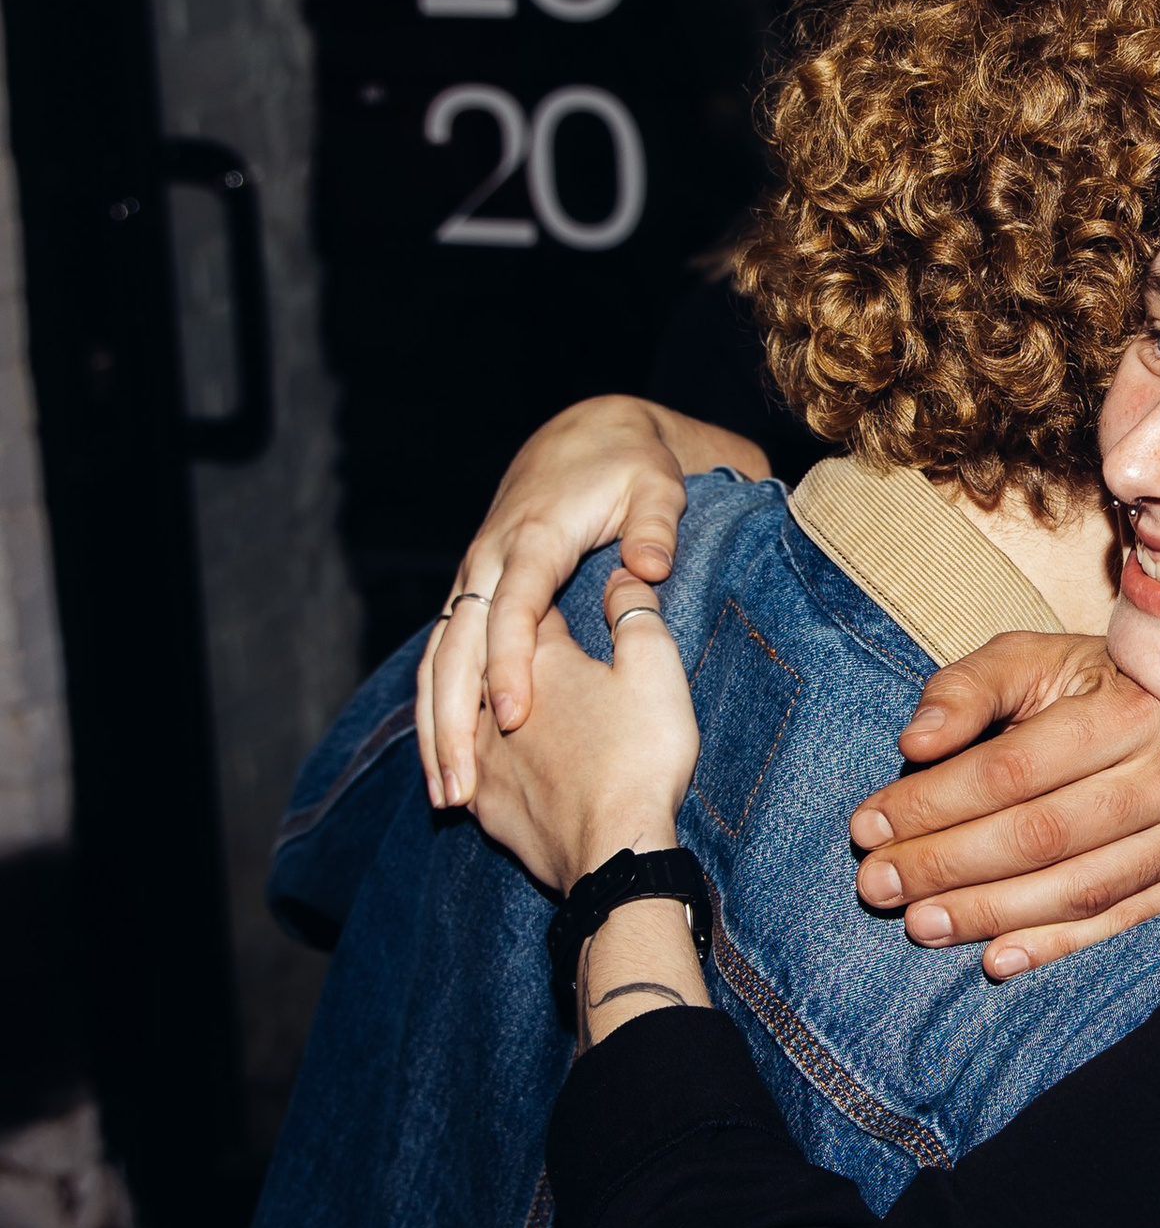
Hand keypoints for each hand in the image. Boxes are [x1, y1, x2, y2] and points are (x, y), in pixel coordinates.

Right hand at [415, 397, 767, 809]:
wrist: (586, 435)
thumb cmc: (628, 467)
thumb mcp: (656, 485)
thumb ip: (655, 526)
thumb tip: (650, 569)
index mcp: (533, 539)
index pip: (512, 608)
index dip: (508, 662)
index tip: (513, 715)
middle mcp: (490, 562)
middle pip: (457, 645)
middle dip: (453, 716)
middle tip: (459, 785)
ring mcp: (474, 578)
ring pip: (438, 657)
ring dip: (436, 724)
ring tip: (447, 792)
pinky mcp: (472, 593)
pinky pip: (443, 655)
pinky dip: (437, 706)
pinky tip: (445, 760)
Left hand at [469, 575, 702, 897]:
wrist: (613, 852)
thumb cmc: (639, 755)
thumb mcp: (655, 669)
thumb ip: (635, 612)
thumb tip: (623, 572)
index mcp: (538, 654)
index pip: (532, 604)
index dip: (550, 590)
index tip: (561, 584)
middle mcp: (492, 698)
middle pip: (486, 654)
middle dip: (503, 643)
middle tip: (523, 638)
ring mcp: (482, 754)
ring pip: (463, 710)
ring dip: (474, 698)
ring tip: (488, 695)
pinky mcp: (485, 804)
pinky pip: (464, 766)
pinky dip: (469, 755)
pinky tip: (474, 759)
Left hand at [849, 633, 1159, 977]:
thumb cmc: (1094, 691)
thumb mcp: (1033, 662)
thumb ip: (967, 689)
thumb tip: (916, 743)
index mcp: (1129, 708)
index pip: (1011, 770)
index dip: (932, 804)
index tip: (869, 828)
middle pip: (1040, 835)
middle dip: (946, 866)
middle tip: (877, 886)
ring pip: (1077, 888)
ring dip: (988, 914)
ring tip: (920, 925)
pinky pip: (1119, 922)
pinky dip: (1053, 946)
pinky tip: (995, 959)